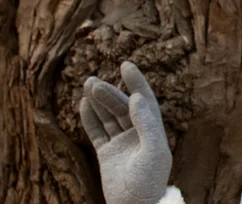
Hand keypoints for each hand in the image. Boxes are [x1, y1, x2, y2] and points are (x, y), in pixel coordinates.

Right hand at [80, 61, 171, 203]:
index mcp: (153, 131)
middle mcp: (138, 134)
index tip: (126, 65)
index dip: (137, 82)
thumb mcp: (153, 151)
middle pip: (122, 107)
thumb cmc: (149, 181)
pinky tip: (83, 105)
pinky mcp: (107, 154)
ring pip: (109, 117)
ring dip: (98, 101)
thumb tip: (137, 97)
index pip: (144, 101)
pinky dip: (90, 119)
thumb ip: (146, 124)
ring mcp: (122, 143)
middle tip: (93, 82)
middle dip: (109, 94)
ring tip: (87, 84)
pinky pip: (98, 132)